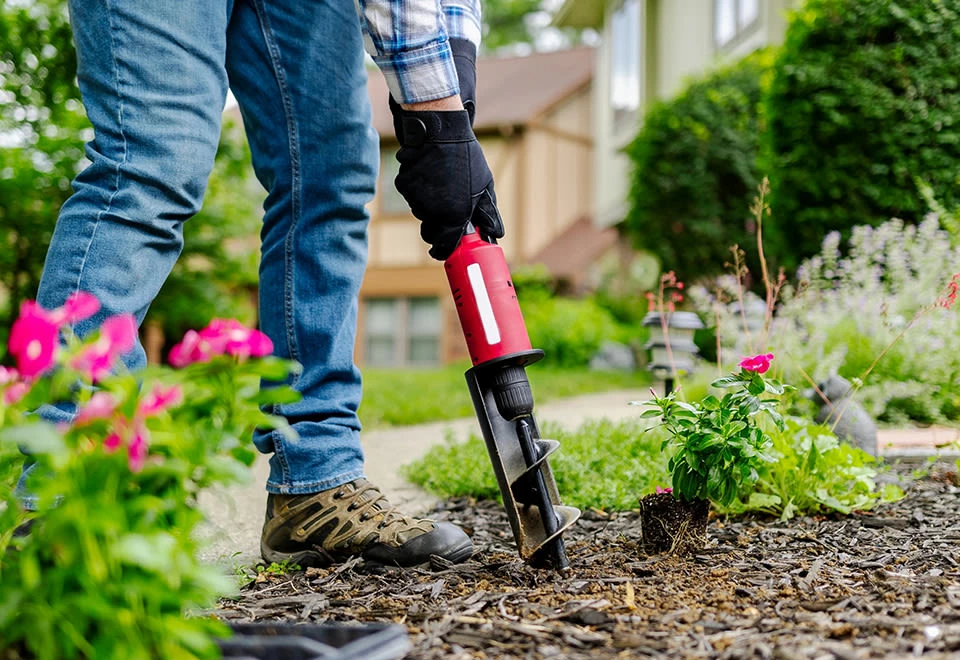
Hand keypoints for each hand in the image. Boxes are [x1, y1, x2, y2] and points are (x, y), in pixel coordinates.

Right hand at [391, 105, 503, 260]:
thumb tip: (495, 235)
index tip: (443, 249)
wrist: (439, 130)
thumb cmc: (466, 158)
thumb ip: (488, 214)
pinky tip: (430, 174)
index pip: (444, 246)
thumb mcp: (485, 186)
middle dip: (438, 227)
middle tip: (447, 211)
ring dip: (430, 205)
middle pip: (430, 232)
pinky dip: (419, 189)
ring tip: (442, 183)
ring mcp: (415, 198)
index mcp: (454, 215)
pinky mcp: (404, 185)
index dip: (444, 250)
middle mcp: (432, 212)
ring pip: (421, 212)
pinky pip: (411, 195)